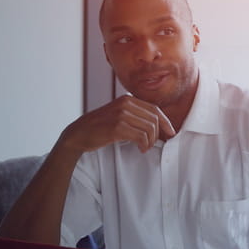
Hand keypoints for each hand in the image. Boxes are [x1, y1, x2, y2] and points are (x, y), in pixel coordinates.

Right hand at [57, 95, 175, 155]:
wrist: (78, 134)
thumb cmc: (99, 127)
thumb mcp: (117, 113)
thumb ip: (133, 114)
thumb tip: (156, 124)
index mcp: (127, 99)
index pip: (155, 109)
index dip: (166, 122)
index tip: (170, 133)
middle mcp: (125, 104)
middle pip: (154, 119)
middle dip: (158, 134)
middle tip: (153, 144)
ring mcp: (121, 115)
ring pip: (150, 129)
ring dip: (151, 141)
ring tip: (145, 148)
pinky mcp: (117, 127)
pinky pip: (141, 137)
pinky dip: (144, 145)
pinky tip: (141, 149)